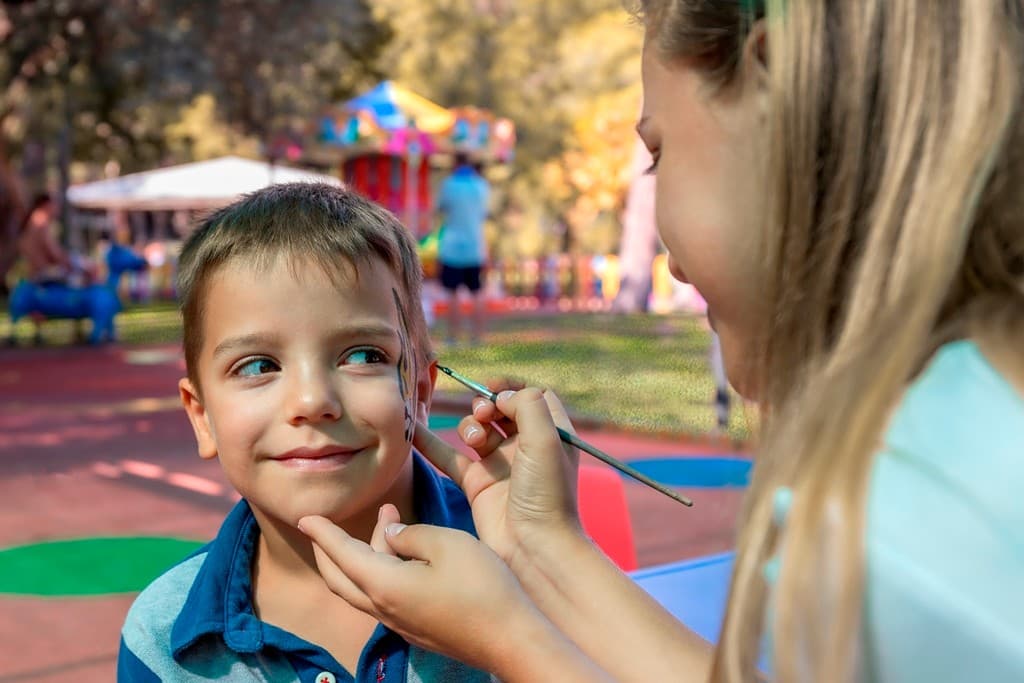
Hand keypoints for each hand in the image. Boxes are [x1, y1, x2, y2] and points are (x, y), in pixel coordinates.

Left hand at [299, 507, 556, 673]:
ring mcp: (402, 622)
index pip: (342, 555)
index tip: (305, 518)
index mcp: (384, 585)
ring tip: (390, 519)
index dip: (323, 534)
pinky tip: (406, 553)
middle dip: (330, 550)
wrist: (511, 639)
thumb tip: (391, 536)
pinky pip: (385, 596)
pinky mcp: (419, 627)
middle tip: (326, 526)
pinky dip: (383, 569)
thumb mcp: (447, 544)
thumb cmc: (482, 587)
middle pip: (342, 578)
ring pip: (365, 586)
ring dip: (367, 553)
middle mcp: (385, 608)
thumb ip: (411, 535)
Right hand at [413, 386, 583, 570]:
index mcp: (551, 433)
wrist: (534, 549)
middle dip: (487, 405)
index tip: (494, 390)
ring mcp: (500, 466)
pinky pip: (450, 457)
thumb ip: (527, 405)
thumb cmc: (547, 495)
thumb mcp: (547, 441)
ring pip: (476, 430)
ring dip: (470, 426)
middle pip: (500, 410)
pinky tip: (414, 430)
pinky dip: (432, 444)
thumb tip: (501, 396)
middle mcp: (526, 447)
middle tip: (483, 415)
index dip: (512, 388)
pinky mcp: (478, 484)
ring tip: (476, 440)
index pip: (531, 396)